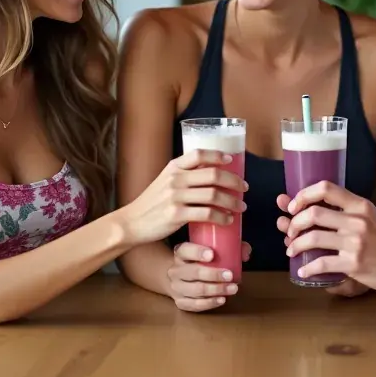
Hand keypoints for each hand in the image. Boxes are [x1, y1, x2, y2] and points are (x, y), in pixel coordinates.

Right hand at [122, 149, 246, 246]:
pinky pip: (206, 214)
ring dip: (232, 201)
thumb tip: (210, 173)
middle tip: (244, 188)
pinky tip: (227, 220)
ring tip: (240, 207)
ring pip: (213, 194)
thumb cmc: (152, 203)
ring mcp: (175, 196)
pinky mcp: (176, 215)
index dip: (218, 155)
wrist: (132, 222)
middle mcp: (175, 179)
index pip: (199, 154)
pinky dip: (221, 217)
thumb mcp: (164, 181)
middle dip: (234, 181)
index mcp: (173, 167)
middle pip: (213, 174)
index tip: (232, 161)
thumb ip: (183, 175)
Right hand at [167, 241, 251, 311]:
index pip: (185, 250)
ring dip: (216, 290)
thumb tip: (245, 254)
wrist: (179, 278)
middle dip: (213, 274)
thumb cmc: (200, 261)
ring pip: (196, 290)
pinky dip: (209, 303)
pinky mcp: (180, 302)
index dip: (197, 252)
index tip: (212, 255)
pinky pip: (194, 305)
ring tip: (232, 288)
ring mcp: (176, 288)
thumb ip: (230, 247)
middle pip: (193, 272)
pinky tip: (221, 299)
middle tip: (230, 275)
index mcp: (181, 253)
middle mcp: (175, 270)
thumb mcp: (210, 249)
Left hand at [277, 181, 375, 294]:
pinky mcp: (355, 264)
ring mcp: (355, 242)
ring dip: (295, 245)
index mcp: (360, 205)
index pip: (325, 188)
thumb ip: (349, 212)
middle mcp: (356, 220)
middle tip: (289, 232)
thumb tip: (317, 210)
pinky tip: (303, 272)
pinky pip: (321, 264)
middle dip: (294, 223)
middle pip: (313, 213)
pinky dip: (307, 269)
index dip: (303, 194)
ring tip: (291, 251)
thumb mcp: (372, 217)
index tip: (293, 206)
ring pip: (312, 238)